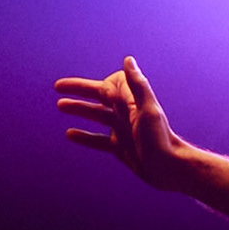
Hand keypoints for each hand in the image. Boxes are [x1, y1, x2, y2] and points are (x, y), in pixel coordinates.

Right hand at [54, 56, 190, 190]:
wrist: (170, 169)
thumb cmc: (160, 139)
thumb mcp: (147, 110)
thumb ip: (137, 85)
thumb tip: (128, 60)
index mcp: (131, 102)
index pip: (109, 85)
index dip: (95, 83)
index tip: (82, 87)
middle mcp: (126, 114)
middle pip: (98, 98)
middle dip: (79, 90)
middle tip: (57, 87)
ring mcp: (122, 131)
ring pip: (96, 116)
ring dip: (79, 109)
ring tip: (60, 105)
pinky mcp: (120, 147)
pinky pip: (98, 139)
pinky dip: (84, 136)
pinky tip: (70, 134)